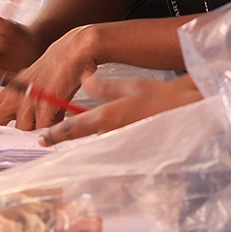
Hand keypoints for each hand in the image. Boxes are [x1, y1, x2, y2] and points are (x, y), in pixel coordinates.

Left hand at [0, 25, 101, 128]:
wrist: (68, 54)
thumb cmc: (51, 71)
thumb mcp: (29, 86)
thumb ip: (23, 107)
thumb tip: (23, 131)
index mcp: (7, 92)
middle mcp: (13, 97)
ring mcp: (28, 102)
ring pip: (23, 130)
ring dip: (34, 134)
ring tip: (47, 126)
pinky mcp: (44, 106)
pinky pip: (44, 130)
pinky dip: (51, 132)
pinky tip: (57, 127)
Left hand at [41, 74, 202, 144]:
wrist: (188, 110)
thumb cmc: (159, 95)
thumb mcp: (129, 85)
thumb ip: (103, 86)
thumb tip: (84, 79)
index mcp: (106, 116)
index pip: (73, 128)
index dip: (55, 134)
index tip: (42, 139)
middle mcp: (112, 133)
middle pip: (84, 140)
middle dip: (74, 138)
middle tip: (60, 138)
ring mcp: (123, 144)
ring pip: (100, 145)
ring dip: (94, 143)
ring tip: (93, 142)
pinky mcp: (134, 151)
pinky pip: (116, 150)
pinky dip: (110, 148)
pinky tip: (116, 145)